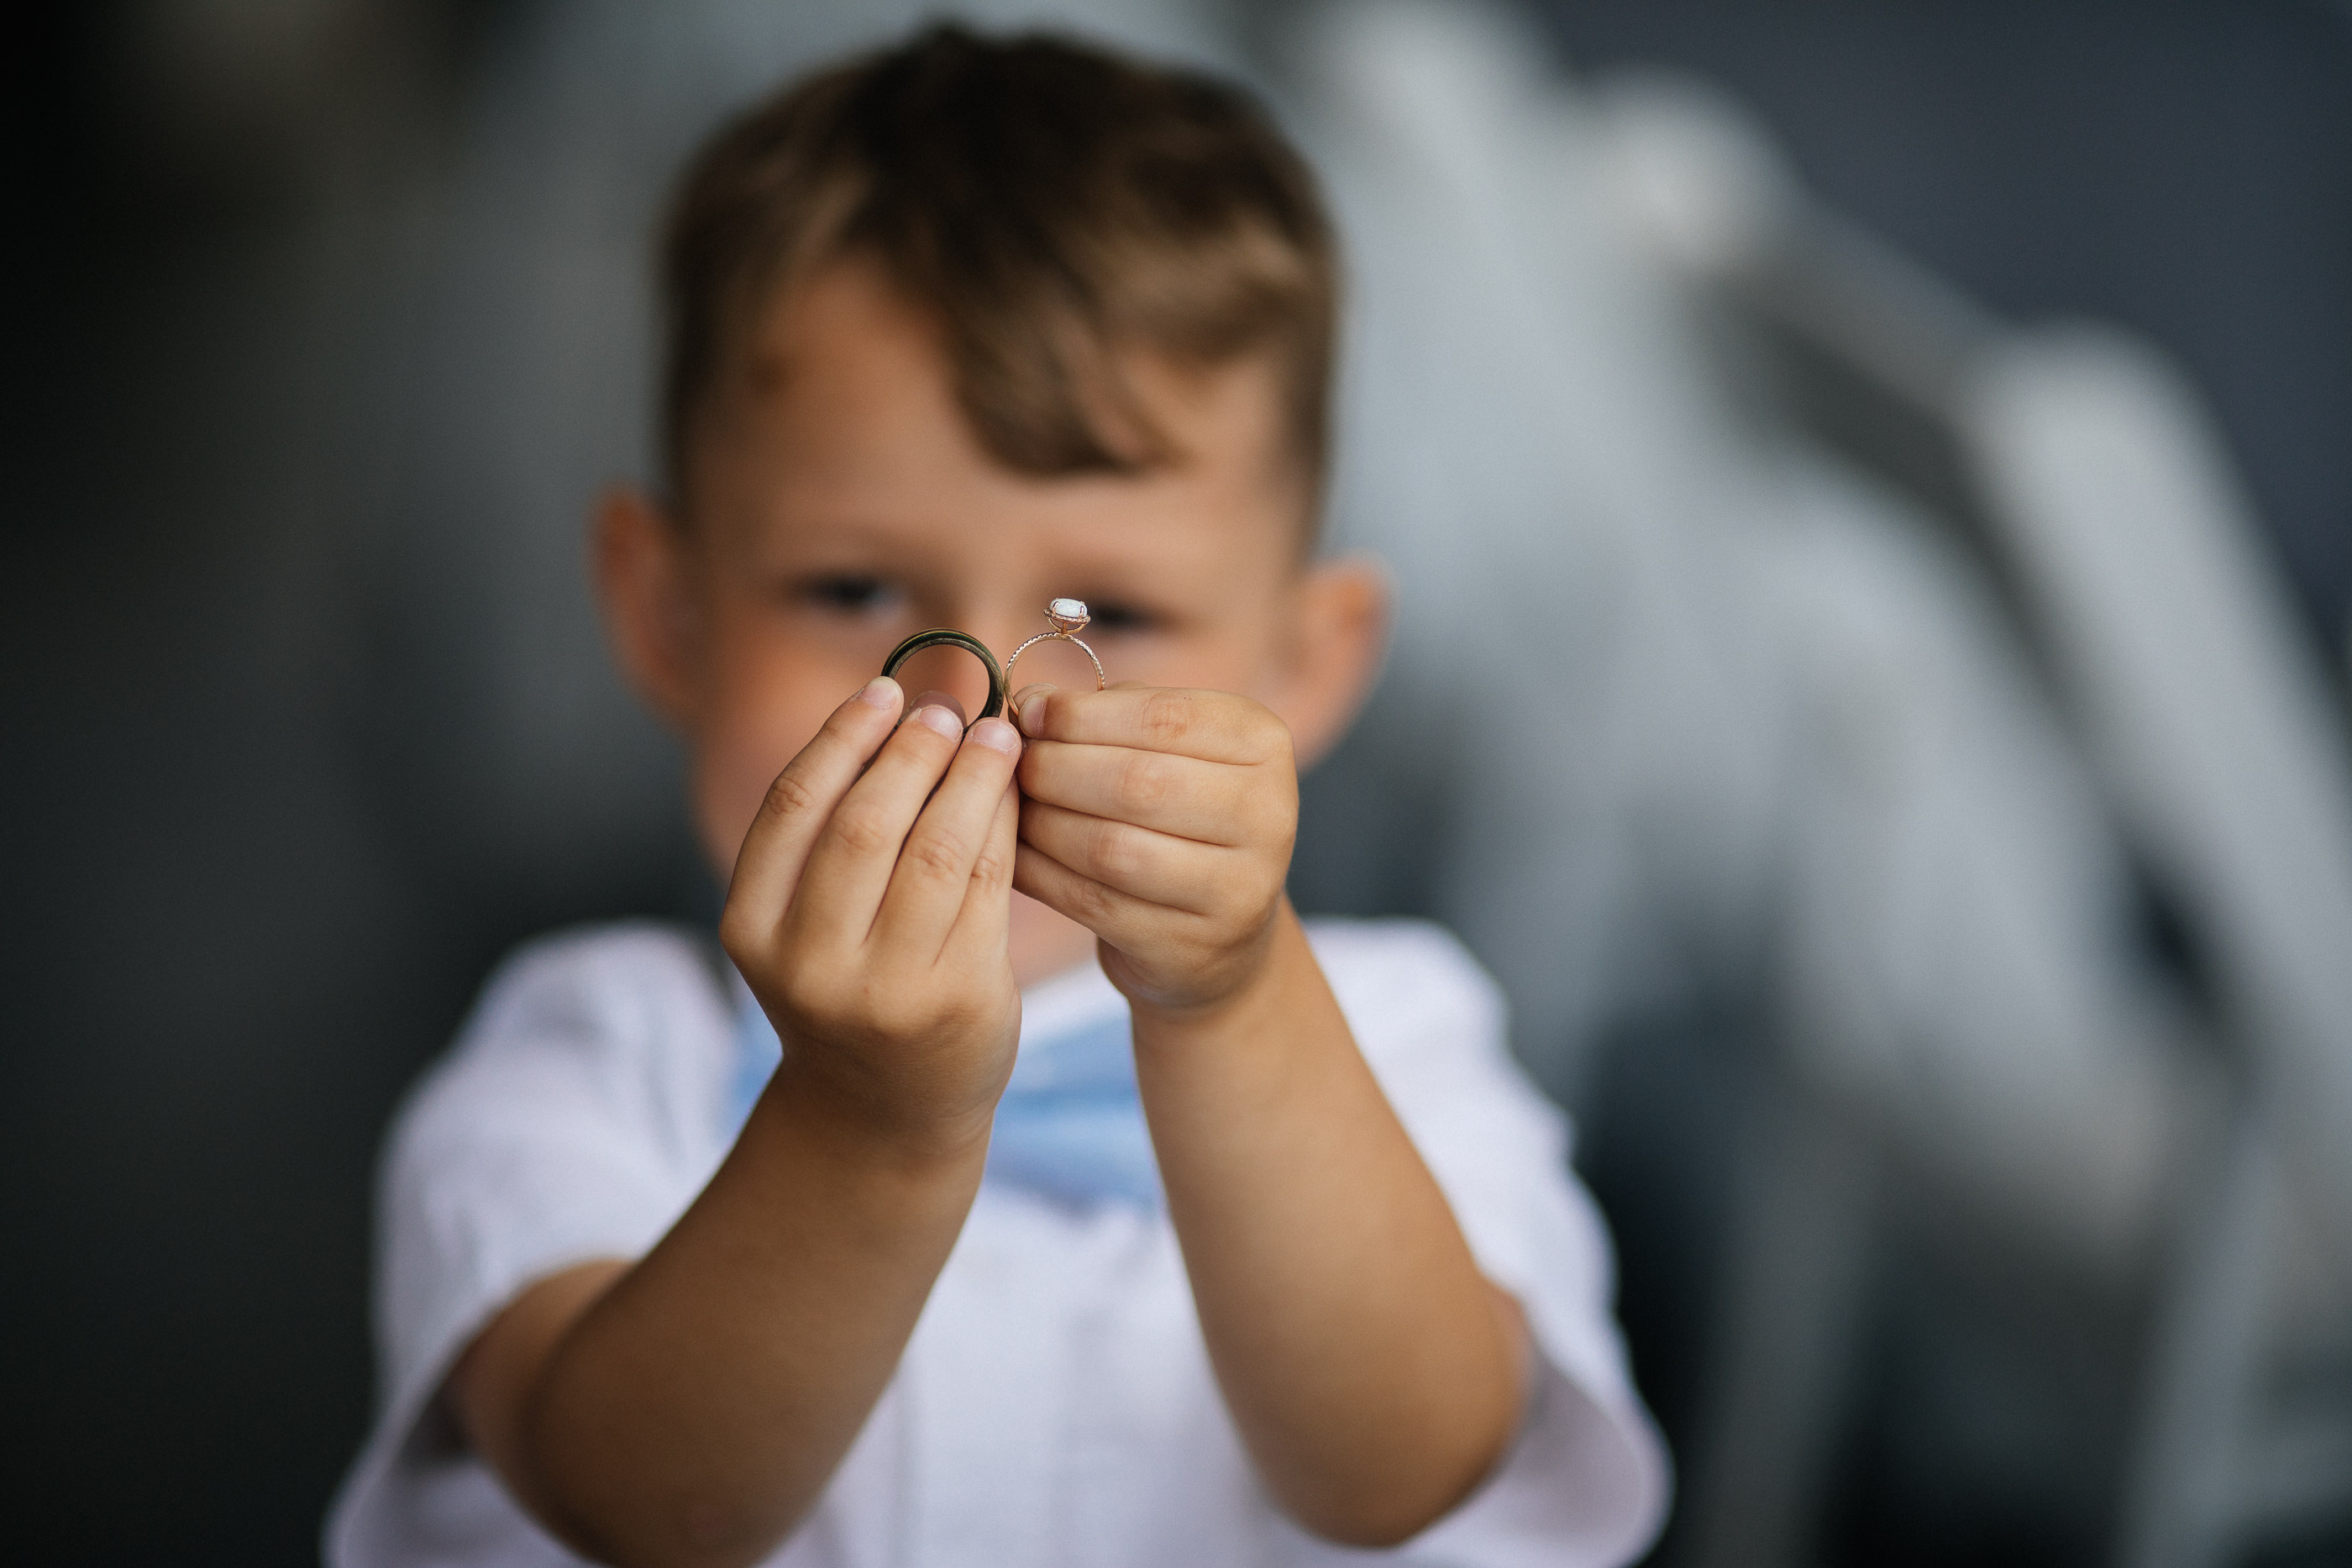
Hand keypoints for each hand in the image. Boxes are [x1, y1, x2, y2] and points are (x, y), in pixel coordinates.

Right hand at [719, 679, 1024, 1148]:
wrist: (885, 1111)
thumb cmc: (850, 989)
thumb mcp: (804, 924)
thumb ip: (829, 834)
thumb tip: (897, 707)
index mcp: (752, 929)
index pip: (795, 805)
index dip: (844, 736)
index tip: (886, 690)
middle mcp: (808, 962)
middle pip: (866, 822)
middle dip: (913, 751)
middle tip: (948, 708)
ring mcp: (882, 988)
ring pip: (936, 849)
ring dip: (971, 778)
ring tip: (994, 736)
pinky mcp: (957, 999)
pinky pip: (987, 887)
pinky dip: (1002, 827)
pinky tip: (1013, 794)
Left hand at [1011, 684, 1297, 1014]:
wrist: (1221, 935)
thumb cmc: (1179, 816)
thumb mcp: (1168, 750)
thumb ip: (1107, 715)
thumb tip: (1028, 704)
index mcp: (1263, 745)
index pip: (1164, 718)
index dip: (1081, 714)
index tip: (1026, 712)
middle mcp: (1267, 815)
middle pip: (1136, 782)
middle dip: (1053, 768)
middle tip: (1011, 765)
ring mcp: (1238, 889)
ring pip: (1110, 848)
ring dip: (1042, 823)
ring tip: (1008, 808)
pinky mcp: (1192, 946)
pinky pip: (1094, 903)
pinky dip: (1040, 874)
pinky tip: (1015, 854)